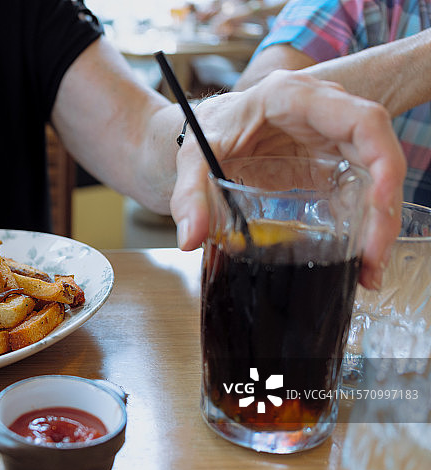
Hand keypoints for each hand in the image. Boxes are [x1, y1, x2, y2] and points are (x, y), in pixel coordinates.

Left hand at [171, 70, 405, 288]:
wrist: (201, 134)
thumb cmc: (201, 133)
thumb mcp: (190, 159)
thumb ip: (188, 195)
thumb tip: (190, 238)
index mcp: (293, 97)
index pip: (361, 119)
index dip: (383, 157)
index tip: (379, 202)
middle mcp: (322, 112)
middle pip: (376, 152)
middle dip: (383, 206)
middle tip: (373, 255)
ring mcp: (328, 138)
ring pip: (374, 175)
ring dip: (378, 222)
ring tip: (369, 268)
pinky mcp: (326, 164)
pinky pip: (357, 191)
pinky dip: (362, 225)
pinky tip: (359, 260)